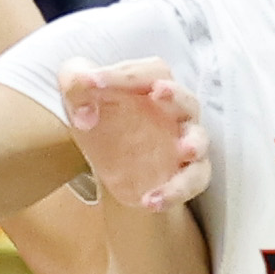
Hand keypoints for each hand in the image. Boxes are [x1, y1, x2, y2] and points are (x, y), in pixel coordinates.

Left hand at [62, 57, 207, 211]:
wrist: (109, 164)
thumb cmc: (100, 117)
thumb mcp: (78, 96)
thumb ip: (75, 84)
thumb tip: (85, 106)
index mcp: (151, 85)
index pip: (149, 72)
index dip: (123, 75)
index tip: (91, 83)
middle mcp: (175, 112)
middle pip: (186, 99)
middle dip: (175, 96)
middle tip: (159, 92)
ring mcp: (183, 144)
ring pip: (199, 142)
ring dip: (193, 144)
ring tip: (184, 150)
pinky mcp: (184, 175)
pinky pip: (191, 182)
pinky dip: (175, 191)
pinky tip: (150, 201)